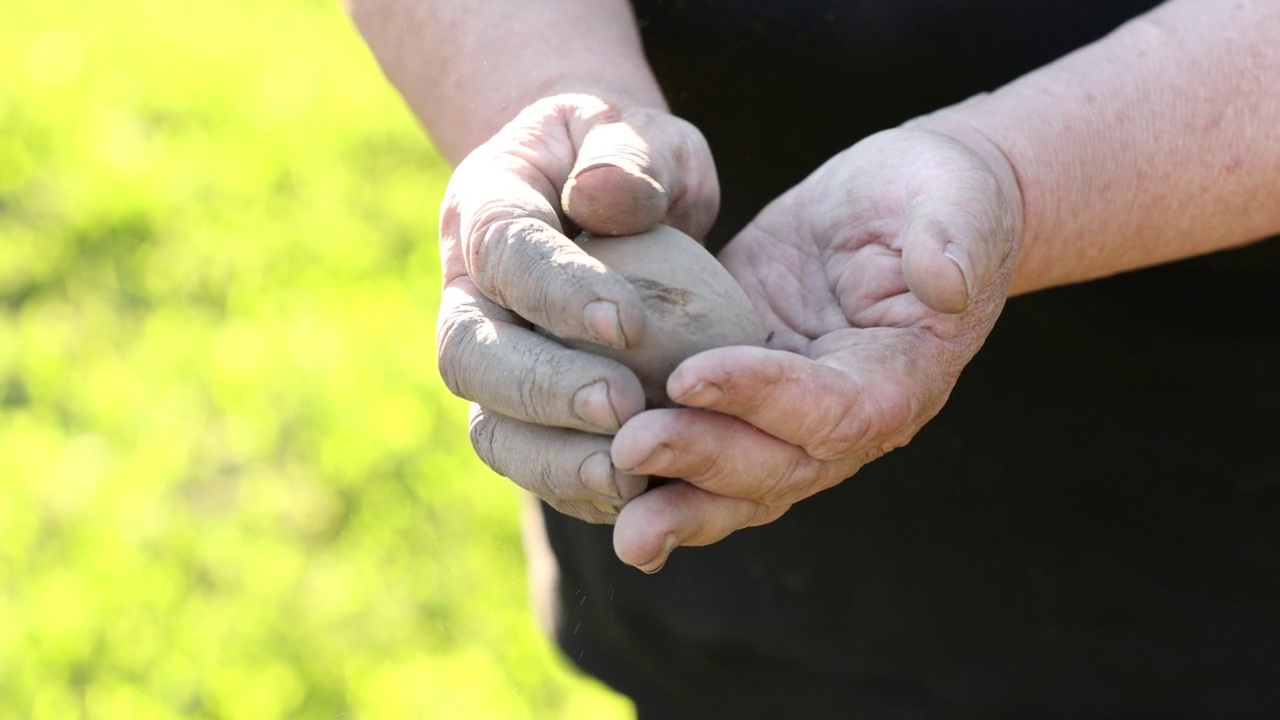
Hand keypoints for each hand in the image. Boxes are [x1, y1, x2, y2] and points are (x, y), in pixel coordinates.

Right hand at [436, 93, 718, 522]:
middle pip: (472, 357)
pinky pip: (532, 466)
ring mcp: (491, 363)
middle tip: (623, 408)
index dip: (556, 293)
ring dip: (553, 462)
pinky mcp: (522, 416)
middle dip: (544, 390)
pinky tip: (637, 501)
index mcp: (487, 209)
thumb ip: (627, 153)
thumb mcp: (634, 130)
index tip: (627, 325)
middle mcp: (470, 295)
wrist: (598, 197)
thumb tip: (600, 193)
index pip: (505, 253)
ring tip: (628, 479)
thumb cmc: (622, 158)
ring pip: (491, 428)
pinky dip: (576, 492)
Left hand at [609, 126, 1022, 570]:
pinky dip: (665, 477)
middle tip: (629, 450)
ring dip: (681, 507)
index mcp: (900, 376)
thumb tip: (946, 278)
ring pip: (741, 481)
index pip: (834, 408)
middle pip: (779, 466)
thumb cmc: (940, 194)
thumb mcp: (955, 196)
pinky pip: (710, 444)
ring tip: (624, 533)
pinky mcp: (748, 394)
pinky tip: (603, 491)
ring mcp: (793, 416)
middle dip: (704, 462)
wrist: (907, 203)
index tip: (690, 374)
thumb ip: (953, 235)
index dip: (765, 397)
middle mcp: (847, 417)